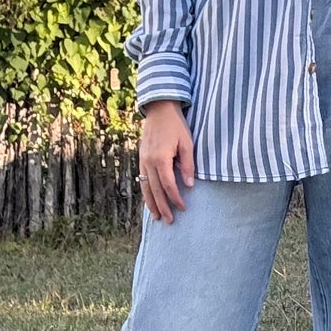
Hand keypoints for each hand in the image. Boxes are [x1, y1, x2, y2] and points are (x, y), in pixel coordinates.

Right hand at [139, 100, 194, 222]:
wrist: (159, 110)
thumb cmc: (176, 126)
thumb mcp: (187, 144)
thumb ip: (188, 165)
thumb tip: (189, 186)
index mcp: (161, 158)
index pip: (168, 185)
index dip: (176, 198)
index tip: (183, 208)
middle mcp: (149, 162)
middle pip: (155, 190)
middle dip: (163, 207)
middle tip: (169, 221)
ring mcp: (143, 160)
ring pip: (146, 187)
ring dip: (152, 203)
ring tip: (157, 217)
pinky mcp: (141, 158)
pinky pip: (142, 180)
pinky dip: (146, 192)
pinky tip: (150, 201)